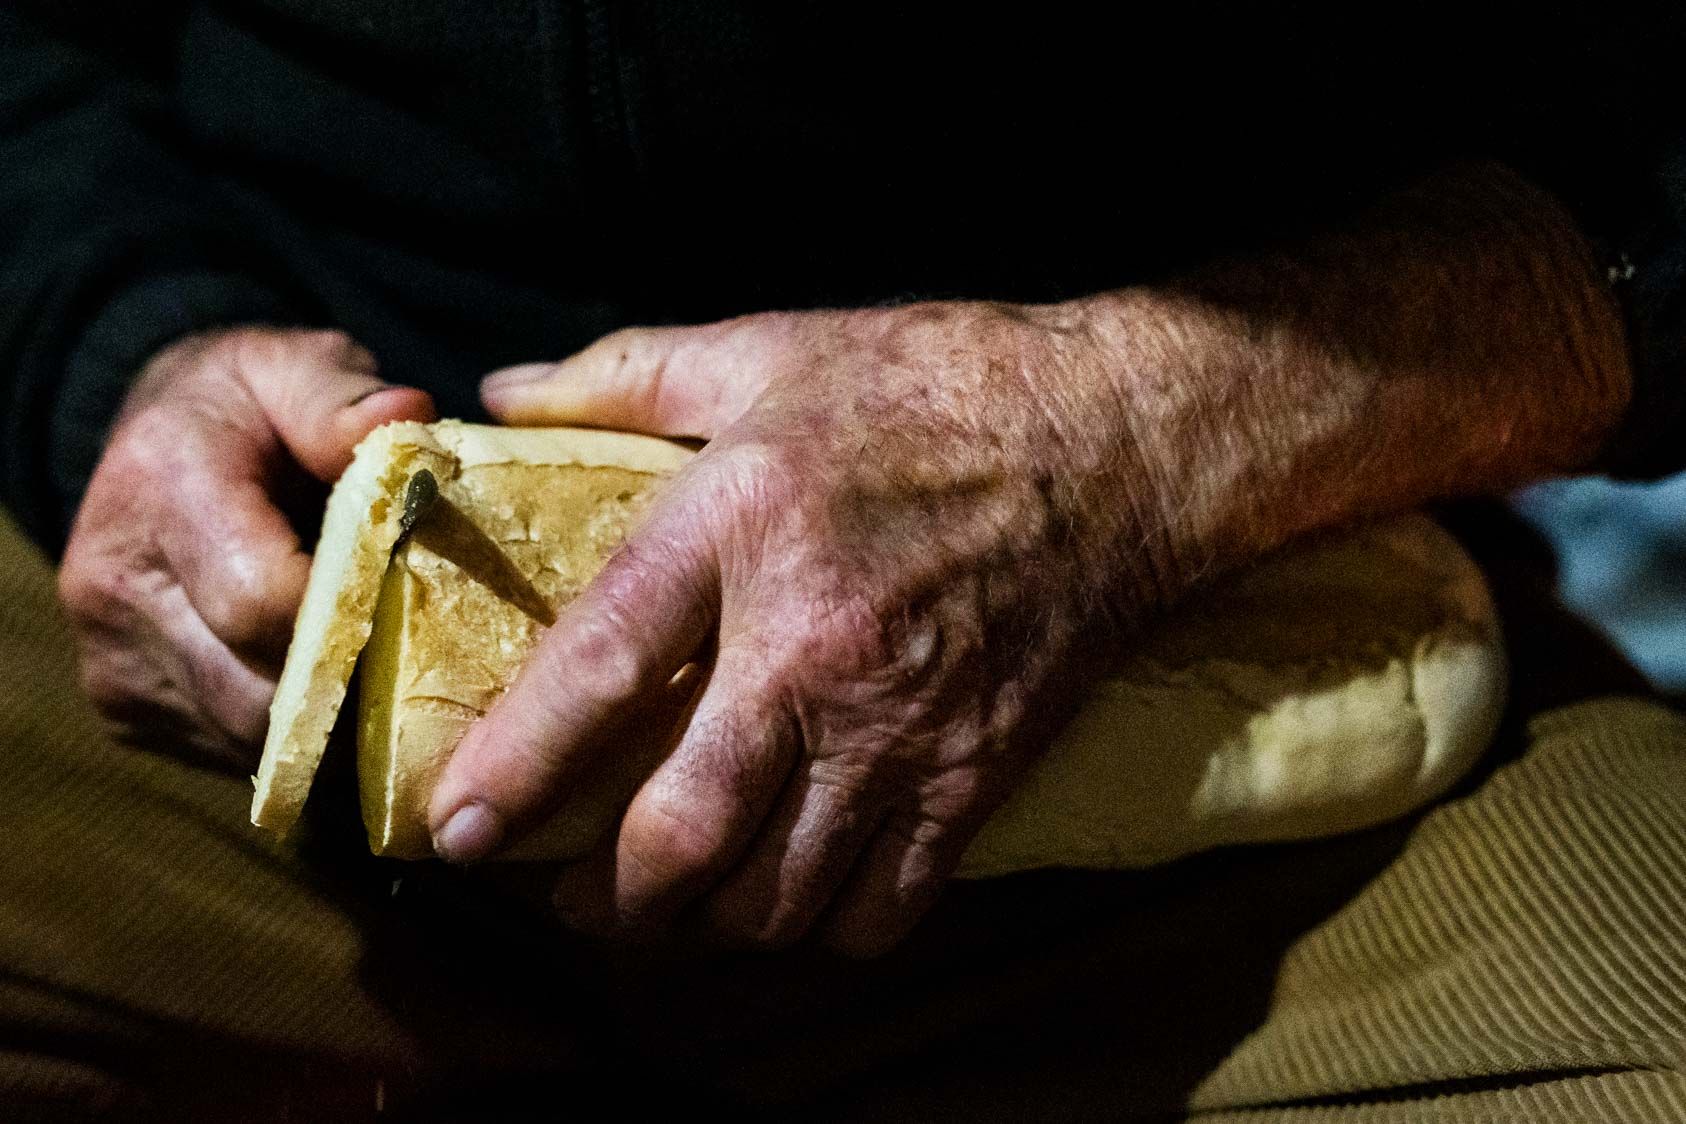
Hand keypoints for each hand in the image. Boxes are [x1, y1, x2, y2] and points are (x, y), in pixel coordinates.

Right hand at [58, 327, 433, 763]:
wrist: (152, 445)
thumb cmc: (245, 407)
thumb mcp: (290, 366)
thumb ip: (341, 397)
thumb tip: (408, 417)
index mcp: (160, 491)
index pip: (262, 602)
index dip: (352, 617)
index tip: (418, 604)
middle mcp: (114, 588)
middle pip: (256, 692)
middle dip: (347, 687)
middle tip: (418, 662)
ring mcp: (112, 661)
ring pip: (245, 738)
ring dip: (322, 722)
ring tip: (375, 674)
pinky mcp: (125, 708)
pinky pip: (227, 752)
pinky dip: (288, 735)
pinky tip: (326, 688)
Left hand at [429, 302, 1187, 955]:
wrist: (1118, 438)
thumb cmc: (936, 385)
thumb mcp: (770, 349)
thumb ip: (622, 376)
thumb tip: (499, 398)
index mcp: (743, 528)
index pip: (600, 670)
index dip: (516, 764)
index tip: (456, 829)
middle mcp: (814, 647)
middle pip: (683, 833)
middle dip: (607, 899)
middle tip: (570, 904)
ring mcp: (902, 725)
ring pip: (777, 894)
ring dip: (706, 928)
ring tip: (671, 915)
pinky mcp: (976, 772)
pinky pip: (885, 907)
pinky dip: (827, 931)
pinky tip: (798, 901)